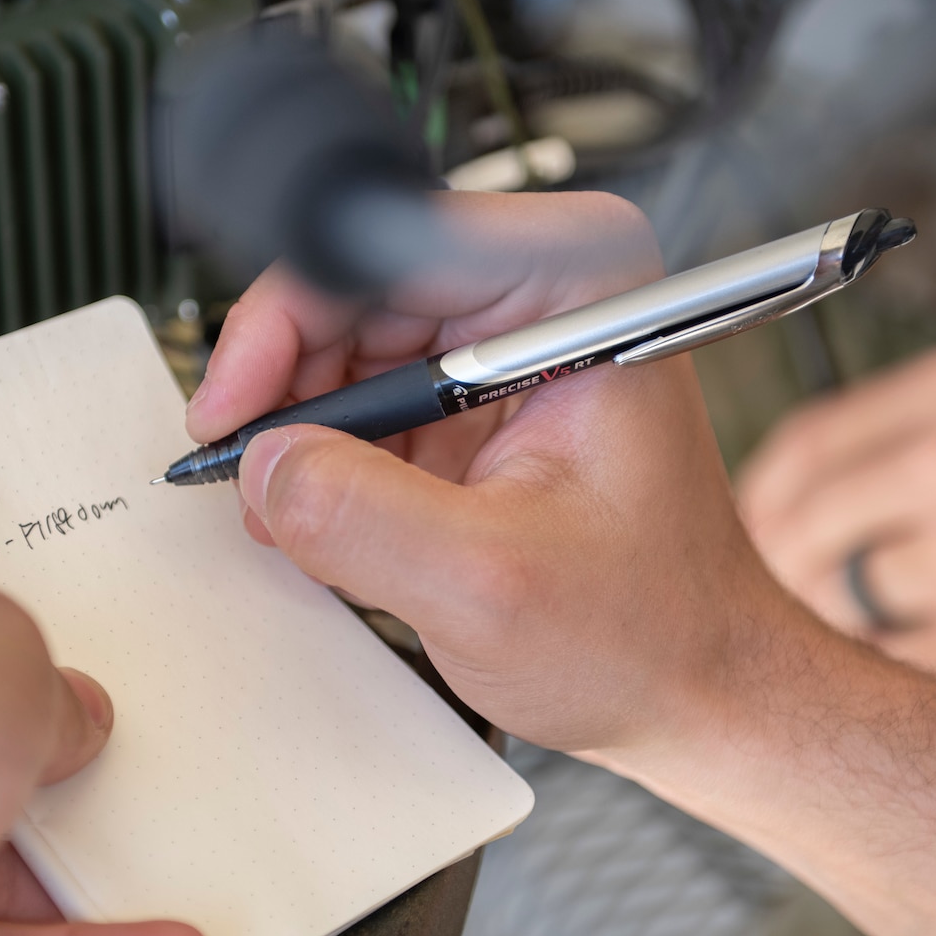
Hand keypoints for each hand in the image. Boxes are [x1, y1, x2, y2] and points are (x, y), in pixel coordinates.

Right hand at [194, 190, 803, 757]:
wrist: (693, 692)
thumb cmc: (650, 632)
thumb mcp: (488, 585)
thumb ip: (364, 517)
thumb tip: (268, 466)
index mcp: (583, 285)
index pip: (390, 244)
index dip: (292, 321)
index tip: (242, 406)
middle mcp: (550, 292)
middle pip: (356, 284)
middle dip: (288, 383)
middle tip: (246, 467)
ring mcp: (512, 344)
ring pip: (349, 341)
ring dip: (304, 426)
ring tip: (292, 508)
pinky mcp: (483, 398)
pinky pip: (370, 393)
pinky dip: (331, 455)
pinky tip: (328, 512)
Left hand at [737, 341, 935, 742]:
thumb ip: (911, 457)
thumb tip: (766, 519)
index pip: (799, 454)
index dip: (758, 517)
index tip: (755, 559)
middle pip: (794, 536)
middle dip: (781, 593)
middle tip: (789, 634)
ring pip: (830, 613)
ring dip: (834, 651)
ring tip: (862, 671)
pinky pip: (887, 674)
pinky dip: (891, 694)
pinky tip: (920, 701)